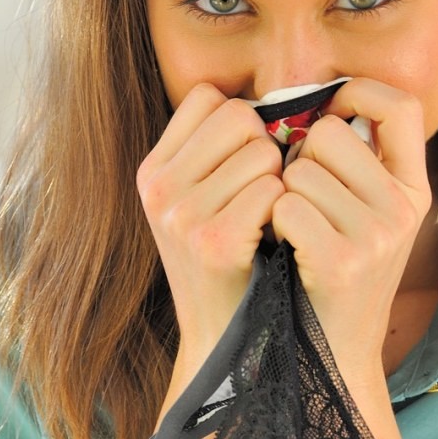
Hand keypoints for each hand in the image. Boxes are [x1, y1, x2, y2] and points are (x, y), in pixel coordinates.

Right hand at [136, 83, 285, 380]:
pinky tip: (275, 237)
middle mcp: (158, 187)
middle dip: (264, 146)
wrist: (225, 342)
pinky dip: (286, 210)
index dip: (239, 121)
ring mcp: (181, 215)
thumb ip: (214, 150)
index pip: (207, 96)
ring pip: (262, 151)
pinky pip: (273, 190)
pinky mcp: (215, 242)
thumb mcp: (198, 201)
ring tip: (267, 219)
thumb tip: (259, 97)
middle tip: (263, 191)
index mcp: (152, 171)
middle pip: (239, 115)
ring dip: (280, 181)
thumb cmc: (229, 262)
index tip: (245, 160)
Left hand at [271, 77, 432, 393]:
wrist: (325, 358)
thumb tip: (314, 101)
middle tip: (297, 198)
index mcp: (413, 190)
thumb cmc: (327, 274)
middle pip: (330, 135)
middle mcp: (404, 209)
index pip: (401, 106)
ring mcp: (377, 236)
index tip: (329, 109)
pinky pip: (285, 206)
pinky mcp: (342, 261)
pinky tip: (282, 250)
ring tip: (292, 233)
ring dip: (280, 195)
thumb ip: (354, 163)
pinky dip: (271, 223)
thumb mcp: (362, 216)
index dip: (359, 92)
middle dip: (299, 159)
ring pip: (300, 171)